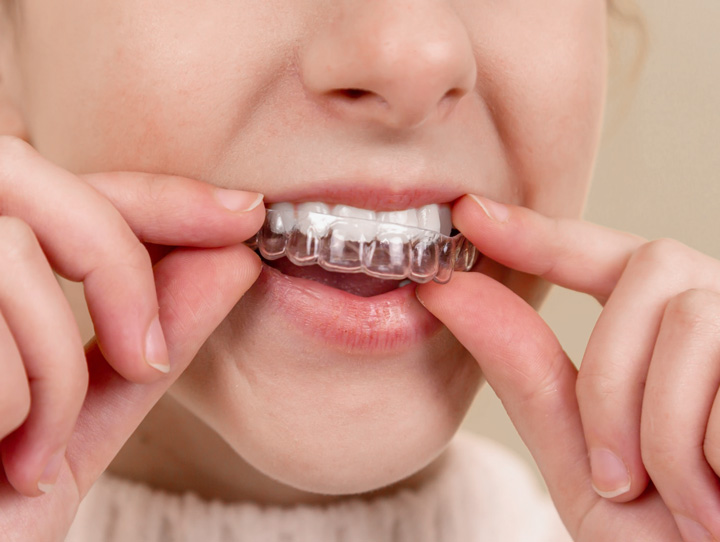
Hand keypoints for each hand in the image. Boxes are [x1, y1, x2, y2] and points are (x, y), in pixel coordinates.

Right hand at [0, 136, 263, 540]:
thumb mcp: (83, 410)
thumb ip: (150, 332)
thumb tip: (233, 261)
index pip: (78, 188)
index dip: (165, 196)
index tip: (243, 216)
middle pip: (37, 179)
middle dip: (118, 265)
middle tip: (148, 355)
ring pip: (13, 254)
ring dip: (58, 372)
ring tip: (37, 451)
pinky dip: (21, 410)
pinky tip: (1, 460)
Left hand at [417, 194, 719, 541]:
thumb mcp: (586, 465)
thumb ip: (528, 376)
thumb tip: (451, 291)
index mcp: (672, 338)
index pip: (606, 256)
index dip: (540, 233)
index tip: (471, 214)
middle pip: (652, 269)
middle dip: (611, 376)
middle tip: (614, 475)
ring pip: (689, 318)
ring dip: (659, 428)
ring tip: (681, 506)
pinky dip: (703, 453)